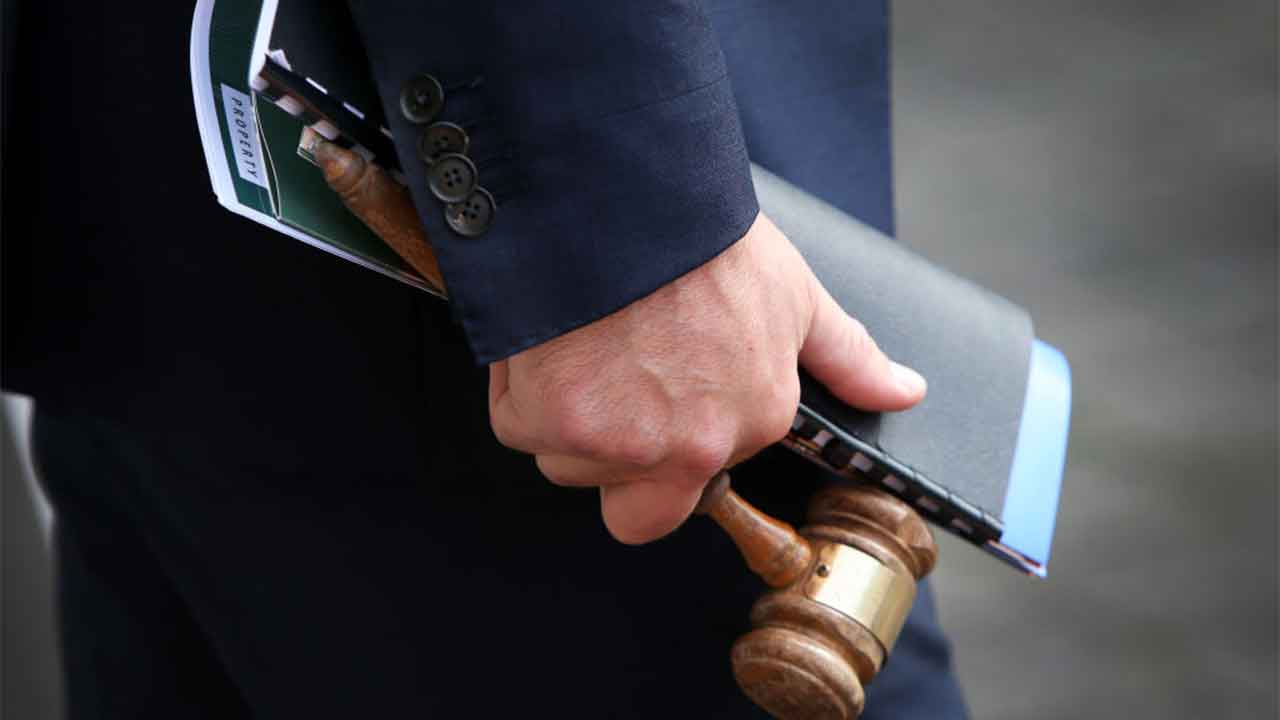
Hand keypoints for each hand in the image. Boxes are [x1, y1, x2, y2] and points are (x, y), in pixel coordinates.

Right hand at [488, 213, 926, 543]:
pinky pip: (520, 422)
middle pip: (636, 515)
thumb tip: (905, 393)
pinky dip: (523, 386)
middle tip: (613, 397)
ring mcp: (612, 442)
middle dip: (621, 473)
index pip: (700, 482)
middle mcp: (687, 447)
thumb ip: (847, 356)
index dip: (674, 434)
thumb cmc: (702, 238)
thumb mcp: (794, 293)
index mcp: (751, 421)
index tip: (660, 382)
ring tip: (586, 342)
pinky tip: (549, 338)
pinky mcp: (544, 422)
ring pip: (570, 460)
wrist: (618, 195)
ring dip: (568, 416)